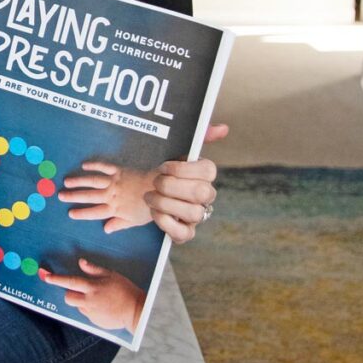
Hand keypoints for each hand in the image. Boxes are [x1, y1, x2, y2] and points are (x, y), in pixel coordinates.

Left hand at [43, 259, 144, 332]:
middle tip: (82, 290)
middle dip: (70, 293)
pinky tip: (102, 307)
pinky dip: (90, 310)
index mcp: (92, 287)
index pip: (69, 281)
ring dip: (81, 302)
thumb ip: (94, 269)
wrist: (136, 311)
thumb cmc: (125, 290)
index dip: (56, 279)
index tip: (45, 276)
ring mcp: (91, 313)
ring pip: (77, 306)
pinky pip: (86, 314)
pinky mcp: (94, 322)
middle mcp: (89, 301)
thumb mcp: (111, 275)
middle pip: (68, 297)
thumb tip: (81, 263)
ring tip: (97, 299)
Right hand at [58, 162, 154, 233]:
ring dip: (79, 181)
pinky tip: (83, 165)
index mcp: (114, 209)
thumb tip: (105, 229)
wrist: (160, 190)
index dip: (81, 213)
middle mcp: (111, 195)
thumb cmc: (148, 207)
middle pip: (89, 196)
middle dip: (73, 196)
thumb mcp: (134, 221)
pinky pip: (104, 167)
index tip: (70, 213)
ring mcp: (114, 182)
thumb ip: (119, 224)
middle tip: (61, 196)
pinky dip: (93, 165)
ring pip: (92, 181)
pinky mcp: (118, 171)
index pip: (94, 212)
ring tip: (66, 182)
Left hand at [143, 123, 226, 243]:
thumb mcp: (172, 148)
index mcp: (204, 174)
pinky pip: (184, 234)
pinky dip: (166, 223)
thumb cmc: (159, 168)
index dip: (183, 169)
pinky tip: (154, 212)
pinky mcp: (185, 233)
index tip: (163, 166)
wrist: (139, 189)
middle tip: (154, 182)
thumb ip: (198, 135)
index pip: (208, 171)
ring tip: (149, 197)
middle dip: (172, 187)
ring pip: (194, 214)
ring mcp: (197, 215)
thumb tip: (223, 128)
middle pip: (202, 193)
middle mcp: (205, 196)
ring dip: (166, 204)